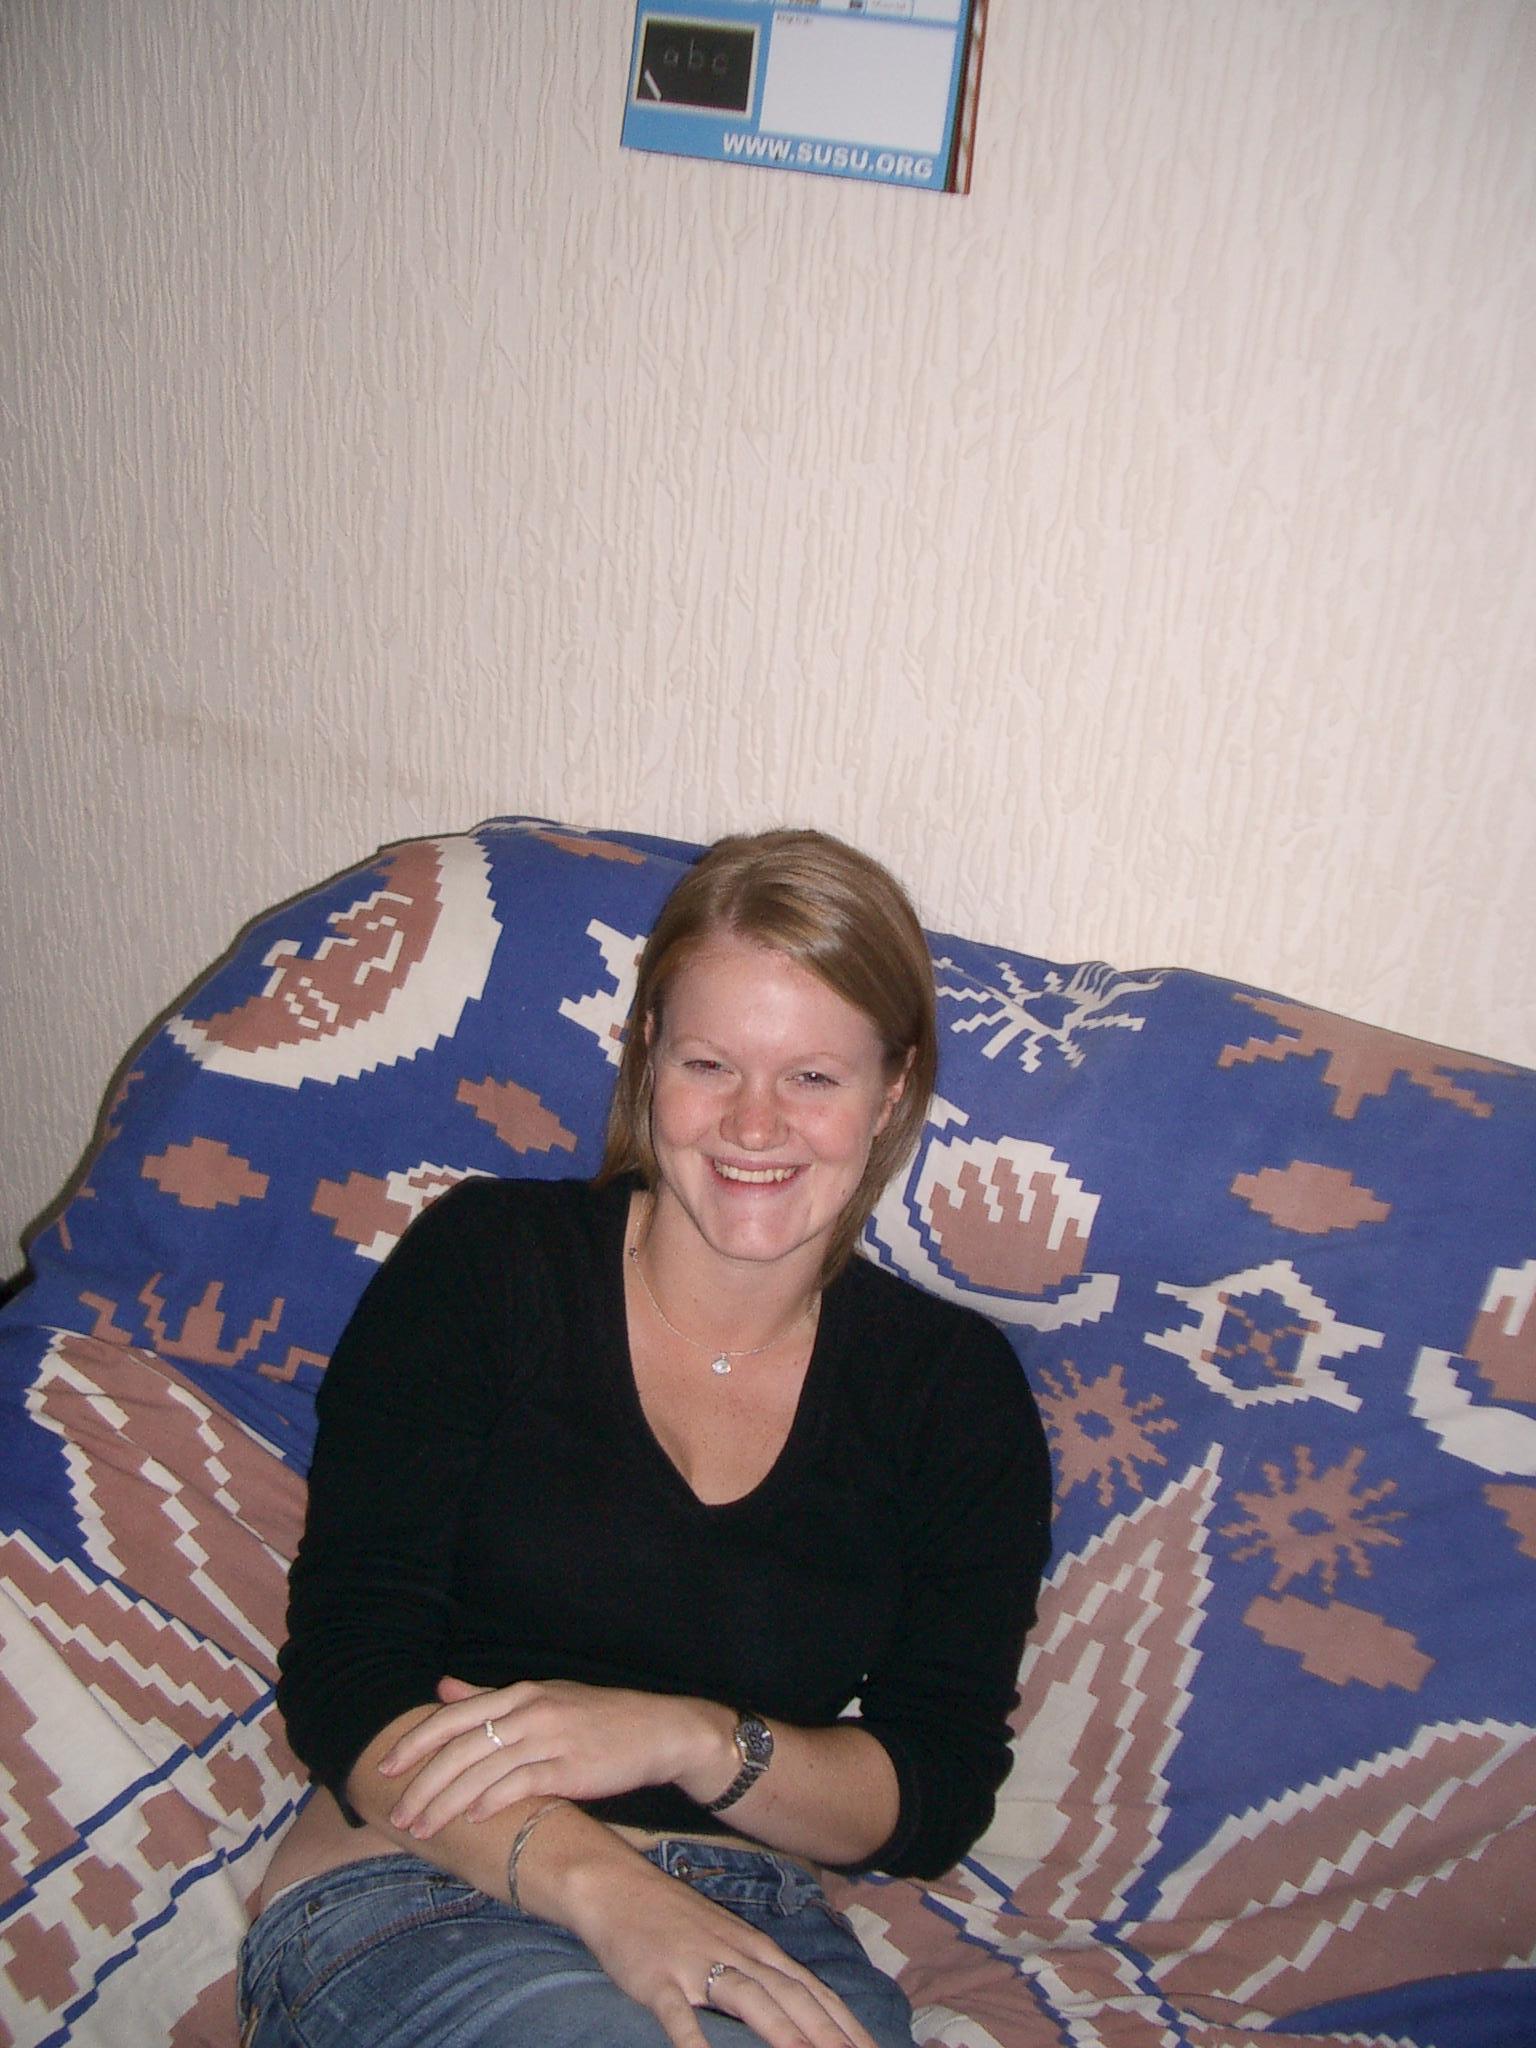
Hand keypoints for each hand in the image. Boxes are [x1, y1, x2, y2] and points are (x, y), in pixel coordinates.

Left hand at [379, 1676, 717, 1837]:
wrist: (656, 1730)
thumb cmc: (595, 1717)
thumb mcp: (542, 1698)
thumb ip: (489, 1698)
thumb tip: (443, 1687)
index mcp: (520, 1694)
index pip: (453, 1717)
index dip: (415, 1742)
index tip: (385, 1768)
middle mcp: (529, 1711)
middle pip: (460, 1748)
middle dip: (422, 1783)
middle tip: (398, 1814)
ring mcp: (550, 1738)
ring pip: (482, 1771)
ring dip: (447, 1803)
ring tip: (423, 1829)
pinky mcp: (570, 1767)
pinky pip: (520, 1784)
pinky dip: (491, 1801)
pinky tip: (473, 1819)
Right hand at [547, 1834, 881, 2047]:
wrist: (614, 1884)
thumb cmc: (671, 1918)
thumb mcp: (725, 1938)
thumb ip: (759, 1972)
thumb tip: (797, 2006)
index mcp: (756, 1948)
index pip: (812, 1990)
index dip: (844, 2023)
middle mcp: (737, 1955)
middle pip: (793, 1998)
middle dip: (830, 2035)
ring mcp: (698, 1965)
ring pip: (752, 2001)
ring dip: (785, 2033)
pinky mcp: (659, 1980)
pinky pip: (681, 2017)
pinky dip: (698, 2044)